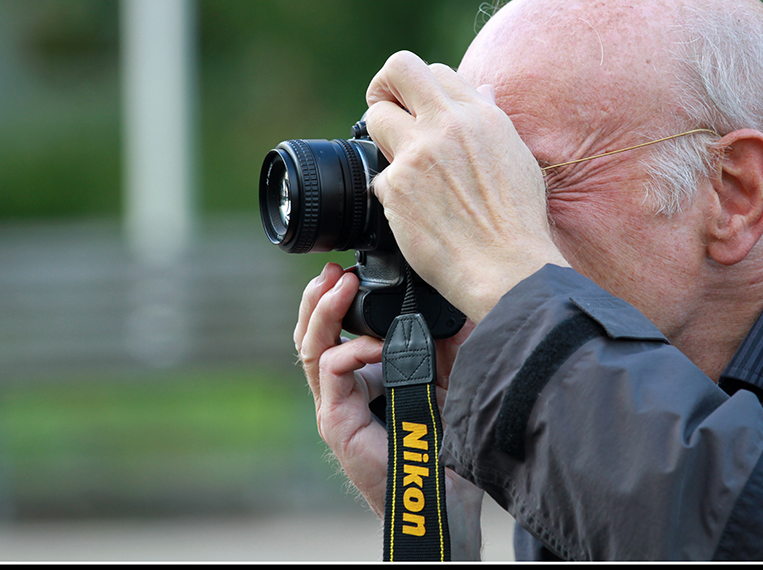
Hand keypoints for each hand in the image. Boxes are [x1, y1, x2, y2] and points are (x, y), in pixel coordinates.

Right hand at [294, 262, 485, 557]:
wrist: (444, 493)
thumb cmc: (444, 443)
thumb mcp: (448, 375)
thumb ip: (443, 342)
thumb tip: (452, 302)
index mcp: (364, 376)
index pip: (336, 330)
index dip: (338, 299)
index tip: (352, 270)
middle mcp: (344, 388)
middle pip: (313, 333)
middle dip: (319, 297)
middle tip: (334, 271)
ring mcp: (336, 405)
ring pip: (311, 348)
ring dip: (323, 312)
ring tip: (339, 285)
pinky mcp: (337, 421)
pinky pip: (331, 372)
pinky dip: (350, 350)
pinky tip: (375, 344)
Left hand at [365, 51, 568, 321]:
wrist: (506, 269)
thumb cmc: (518, 224)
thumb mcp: (518, 158)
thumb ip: (492, 120)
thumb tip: (481, 91)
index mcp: (482, 116)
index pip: (437, 71)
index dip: (422, 89)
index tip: (416, 108)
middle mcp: (448, 125)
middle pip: (399, 69)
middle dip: (385, 87)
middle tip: (385, 111)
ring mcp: (418, 153)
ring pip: (375, 118)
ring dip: (380, 138)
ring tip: (399, 167)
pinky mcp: (396, 186)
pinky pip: (377, 176)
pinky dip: (390, 194)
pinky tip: (413, 213)